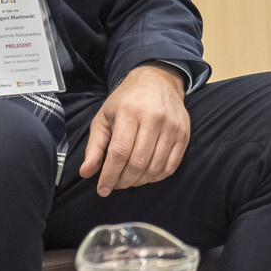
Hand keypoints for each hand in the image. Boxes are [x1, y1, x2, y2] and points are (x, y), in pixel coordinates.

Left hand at [79, 64, 189, 196]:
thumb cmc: (126, 101)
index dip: (109, 176)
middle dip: (123, 181)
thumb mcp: (104, 118)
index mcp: (130, 111)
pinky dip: (157, 177)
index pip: (119, 152)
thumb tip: (86, 172)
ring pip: (155, 167)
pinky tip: (146, 175)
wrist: (158, 80)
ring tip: (129, 179)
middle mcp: (154, 117)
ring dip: (140, 181)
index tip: (102, 190)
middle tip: (116, 184)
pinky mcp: (184, 133)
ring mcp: (172, 126)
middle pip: (138, 163)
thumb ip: (95, 146)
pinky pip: (171, 166)